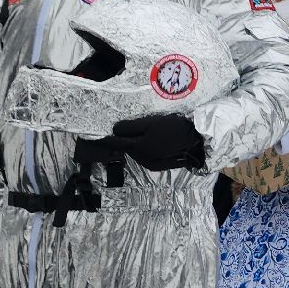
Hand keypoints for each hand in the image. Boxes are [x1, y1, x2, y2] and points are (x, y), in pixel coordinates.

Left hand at [79, 114, 205, 172]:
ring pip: (135, 152)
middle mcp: (142, 158)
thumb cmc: (173, 127)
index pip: (116, 142)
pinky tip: (146, 142)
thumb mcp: (150, 123)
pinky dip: (141, 150)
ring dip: (131, 144)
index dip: (104, 138)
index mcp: (138, 147)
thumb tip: (113, 129)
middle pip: (126, 147)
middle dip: (119, 140)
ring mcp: (151, 162)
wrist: (196, 139)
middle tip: (112, 132)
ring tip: (131, 135)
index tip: (93, 137)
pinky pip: (144, 156)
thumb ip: (130, 128)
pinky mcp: (159, 163)